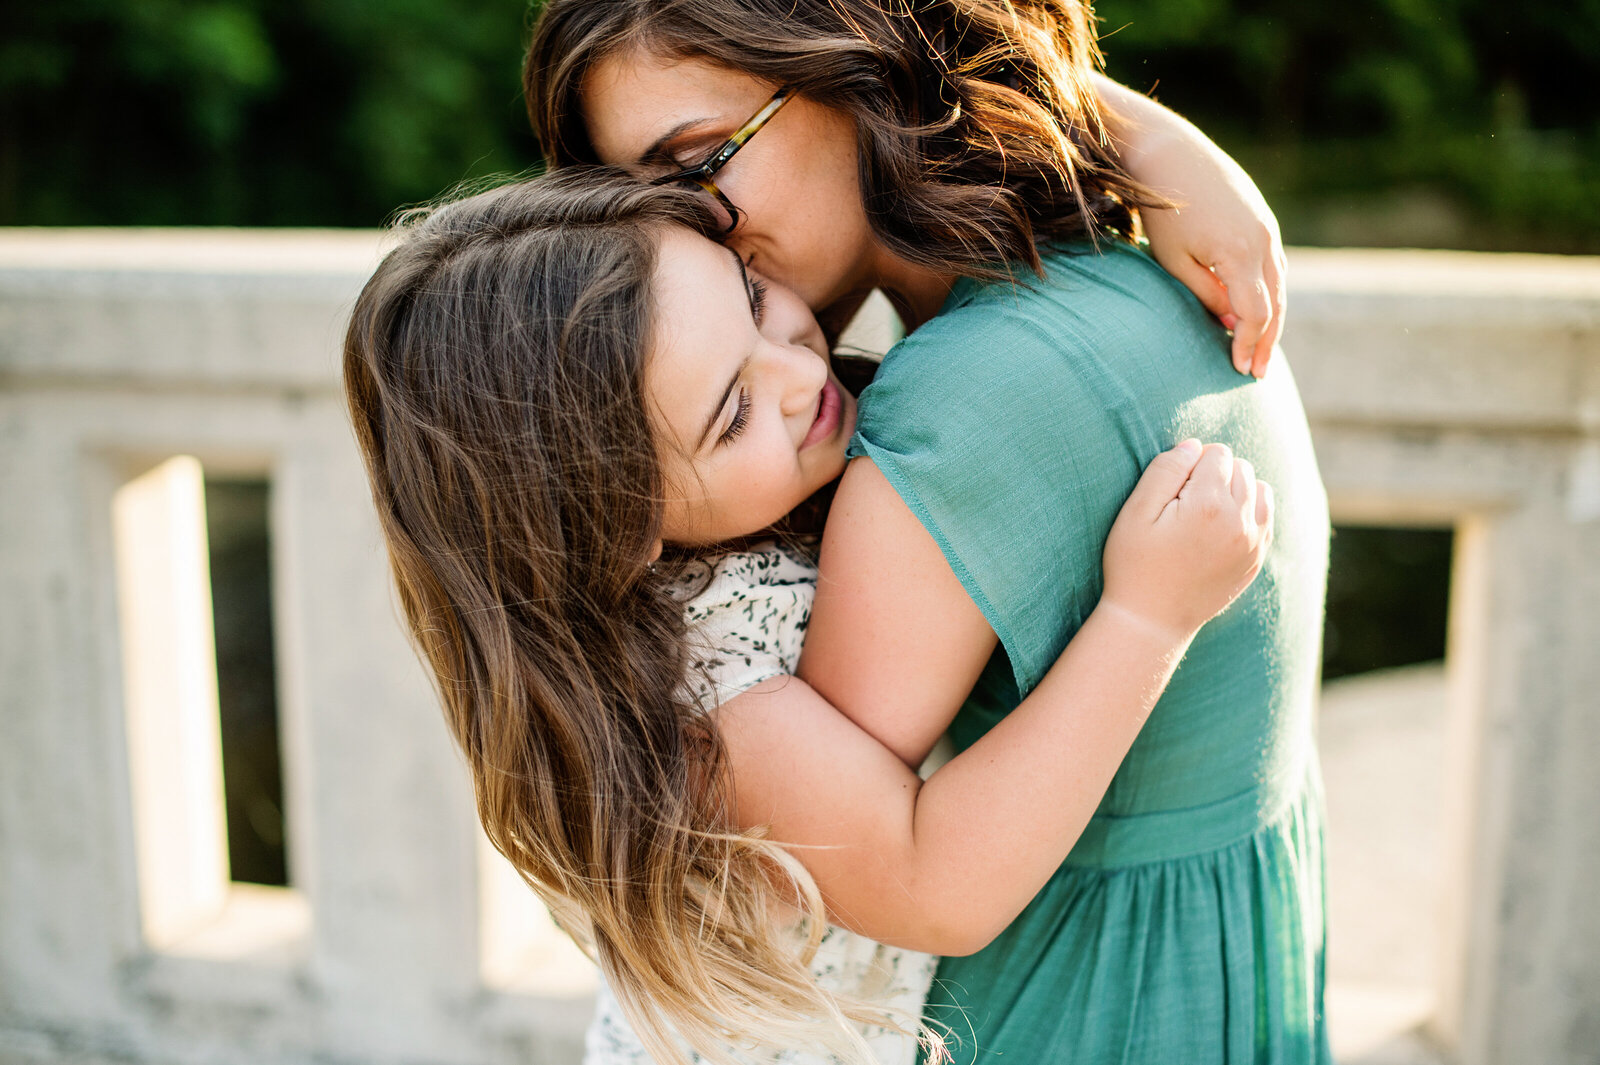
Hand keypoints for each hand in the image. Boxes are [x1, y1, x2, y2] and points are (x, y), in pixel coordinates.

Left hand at [1093, 76, 1286, 377]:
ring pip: (1278, 284)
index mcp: (1240, 255)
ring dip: (1272, 317)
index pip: (1256, 314)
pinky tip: (1256, 308)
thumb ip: (1207, 295)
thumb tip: (1233, 323)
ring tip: (1259, 347)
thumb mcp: (1176, 261)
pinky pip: (1273, 264)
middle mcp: (1262, 241)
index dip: (1250, 345)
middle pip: (1276, 303)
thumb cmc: (1164, 214)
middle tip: (1258, 371)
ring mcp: (1267, 227)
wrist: (1170, 154)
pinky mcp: (1263, 218)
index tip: (1243, 370)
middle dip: (1267, 340)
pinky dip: (1269, 290)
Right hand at [1100, 440, 1273, 641]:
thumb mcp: (1135, 513)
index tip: (1171, 490)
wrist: (1151, 621)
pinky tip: (1220, 526)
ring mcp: (1253, 542)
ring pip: (1259, 488)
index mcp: (1208, 505)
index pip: (1216, 452)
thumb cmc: (1134, 564)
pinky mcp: (1257, 558)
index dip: (1190, 464)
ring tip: (1204, 512)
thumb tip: (1194, 446)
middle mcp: (1239, 521)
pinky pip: (1266, 515)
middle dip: (1214, 474)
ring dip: (1235, 490)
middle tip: (1184, 503)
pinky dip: (1248, 511)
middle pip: (1240, 467)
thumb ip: (1164, 470)